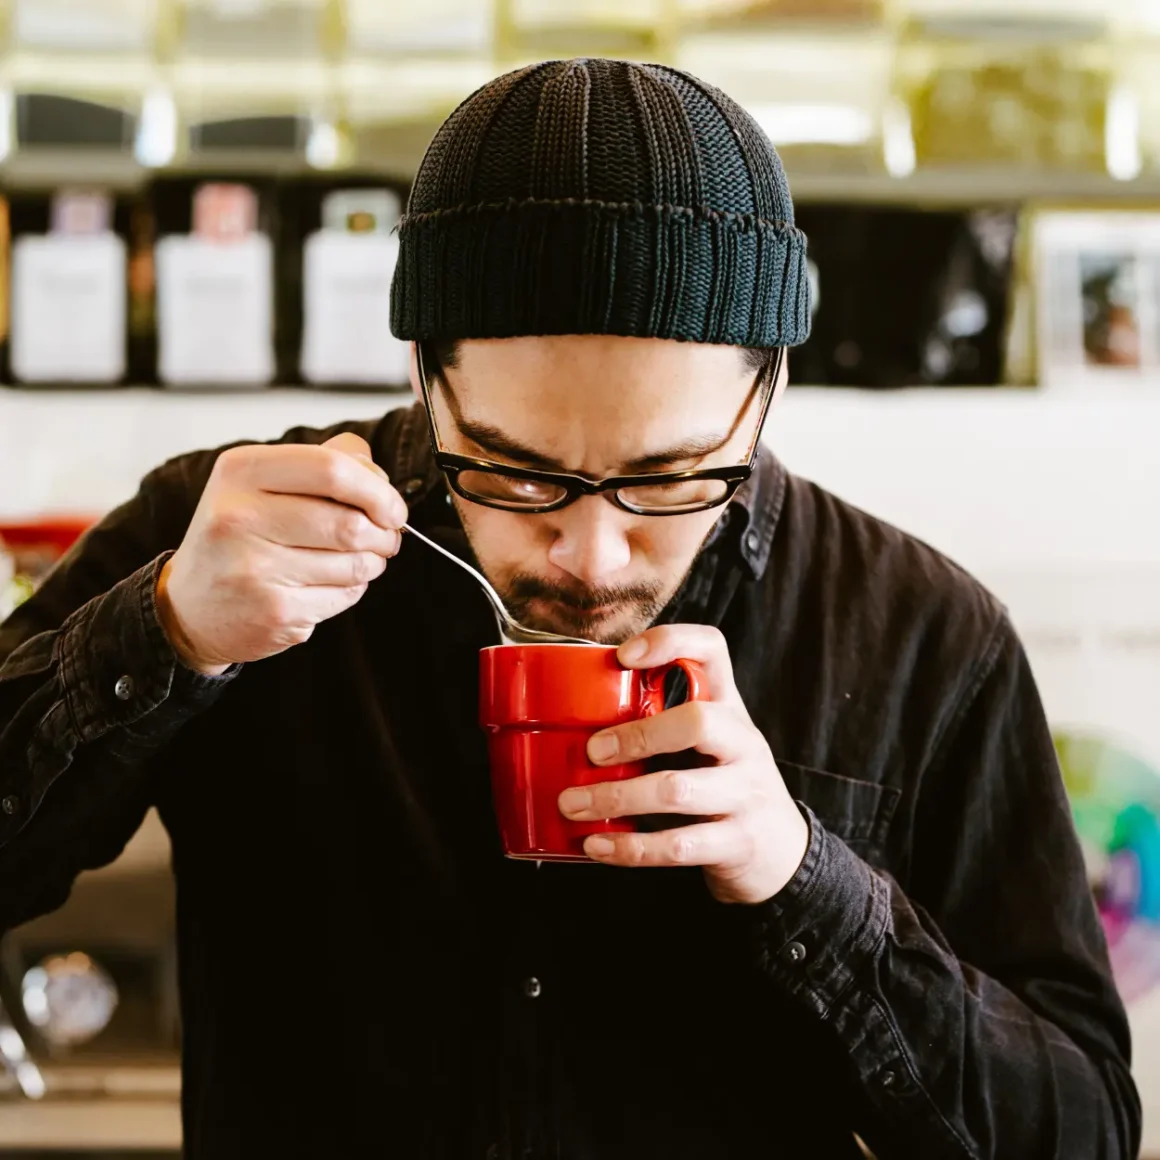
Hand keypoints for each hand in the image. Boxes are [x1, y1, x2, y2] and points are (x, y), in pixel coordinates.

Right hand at [157, 432, 405, 674]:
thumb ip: (322, 462)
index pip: (332, 468)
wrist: (190, 608)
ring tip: (359, 559)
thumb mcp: (260, 483)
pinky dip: (352, 589)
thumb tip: (375, 470)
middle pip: (350, 522)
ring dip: (372, 562)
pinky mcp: (274, 612)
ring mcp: (255, 569)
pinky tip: (330, 582)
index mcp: (241, 472)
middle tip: (387, 537)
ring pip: (355, 563)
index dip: (378, 490)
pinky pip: (344, 596)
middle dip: (385, 533)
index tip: (393, 507)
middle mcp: (240, 517)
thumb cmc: (237, 536)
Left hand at [557, 625, 809, 904]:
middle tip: (591, 752)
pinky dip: (630, 848)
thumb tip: (577, 718)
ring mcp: (746, 794)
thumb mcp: (708, 744)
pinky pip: (678, 847)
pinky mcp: (738, 843)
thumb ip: (661, 724)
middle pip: (699, 721)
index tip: (622, 656)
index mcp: (729, 708)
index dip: (670, 641)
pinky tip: (597, 846)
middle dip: (637, 735)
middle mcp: (744, 744)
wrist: (782, 852)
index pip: (712, 650)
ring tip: (573, 805)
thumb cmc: (724, 785)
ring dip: (617, 797)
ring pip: (678, 790)